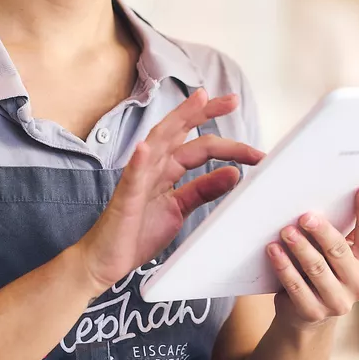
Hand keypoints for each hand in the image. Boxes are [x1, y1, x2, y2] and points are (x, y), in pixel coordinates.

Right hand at [71, 89, 264, 291]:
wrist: (106, 260)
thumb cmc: (137, 233)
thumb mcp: (180, 209)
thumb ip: (203, 190)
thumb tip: (233, 173)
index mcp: (166, 170)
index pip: (198, 146)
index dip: (226, 141)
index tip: (252, 142)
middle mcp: (152, 168)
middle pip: (179, 132)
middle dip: (204, 113)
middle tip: (232, 99)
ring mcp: (137, 181)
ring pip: (157, 143)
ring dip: (177, 120)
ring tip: (197, 101)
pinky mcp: (124, 200)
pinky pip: (131, 178)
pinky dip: (138, 162)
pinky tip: (145, 147)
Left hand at [267, 186, 358, 331]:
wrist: (308, 314)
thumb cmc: (324, 268)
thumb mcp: (337, 252)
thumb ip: (340, 229)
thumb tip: (326, 191)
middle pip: (340, 251)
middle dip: (322, 232)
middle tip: (305, 216)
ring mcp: (338, 301)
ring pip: (317, 268)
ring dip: (300, 247)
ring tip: (285, 231)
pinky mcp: (314, 312)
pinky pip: (296, 286)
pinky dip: (284, 266)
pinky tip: (274, 250)